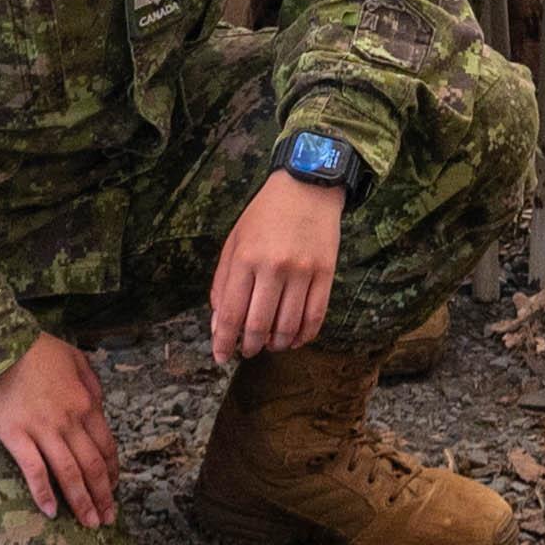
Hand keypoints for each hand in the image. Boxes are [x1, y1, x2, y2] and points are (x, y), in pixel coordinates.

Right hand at [0, 334, 119, 527]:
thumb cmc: (35, 348)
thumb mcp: (75, 357)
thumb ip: (92, 383)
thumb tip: (99, 405)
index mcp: (86, 403)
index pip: (106, 446)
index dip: (111, 472)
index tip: (113, 489)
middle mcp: (69, 421)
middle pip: (92, 465)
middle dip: (103, 495)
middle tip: (108, 519)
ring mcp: (42, 430)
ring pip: (69, 473)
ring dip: (82, 501)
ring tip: (90, 523)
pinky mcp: (15, 436)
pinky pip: (34, 470)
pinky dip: (43, 493)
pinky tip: (51, 512)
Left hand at [209, 167, 345, 364]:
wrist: (307, 187)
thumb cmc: (264, 215)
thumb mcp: (234, 241)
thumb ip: (222, 283)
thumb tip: (218, 325)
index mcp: (245, 258)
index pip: (230, 313)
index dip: (223, 342)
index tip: (221, 357)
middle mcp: (273, 267)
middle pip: (259, 325)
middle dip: (250, 347)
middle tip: (247, 352)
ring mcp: (302, 271)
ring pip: (288, 326)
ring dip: (276, 344)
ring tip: (270, 346)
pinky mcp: (326, 273)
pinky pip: (315, 317)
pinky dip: (303, 336)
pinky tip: (294, 340)